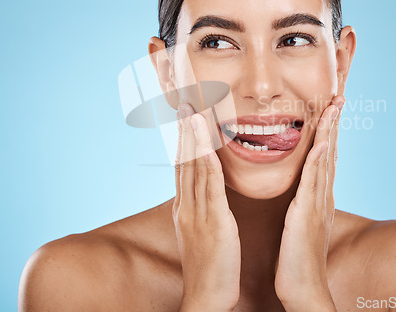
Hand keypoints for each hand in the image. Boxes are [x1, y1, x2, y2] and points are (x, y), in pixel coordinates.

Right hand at [173, 104, 240, 311]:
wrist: (206, 296)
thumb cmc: (209, 264)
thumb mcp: (201, 230)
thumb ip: (202, 207)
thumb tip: (204, 191)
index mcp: (185, 207)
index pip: (182, 166)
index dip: (183, 140)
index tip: (184, 117)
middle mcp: (186, 205)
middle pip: (184, 161)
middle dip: (183, 131)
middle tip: (183, 103)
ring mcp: (196, 213)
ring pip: (193, 169)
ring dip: (193, 139)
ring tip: (192, 112)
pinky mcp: (213, 222)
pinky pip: (209, 188)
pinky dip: (205, 163)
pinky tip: (205, 145)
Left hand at [274, 95, 344, 311]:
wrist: (303, 286)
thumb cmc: (298, 256)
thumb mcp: (300, 222)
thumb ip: (304, 202)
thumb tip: (304, 187)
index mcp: (317, 196)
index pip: (324, 156)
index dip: (328, 131)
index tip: (329, 108)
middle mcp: (322, 195)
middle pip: (330, 152)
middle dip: (334, 123)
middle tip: (339, 96)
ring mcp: (318, 203)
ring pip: (325, 160)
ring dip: (331, 131)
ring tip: (334, 106)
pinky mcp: (308, 213)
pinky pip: (314, 181)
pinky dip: (320, 160)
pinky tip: (324, 141)